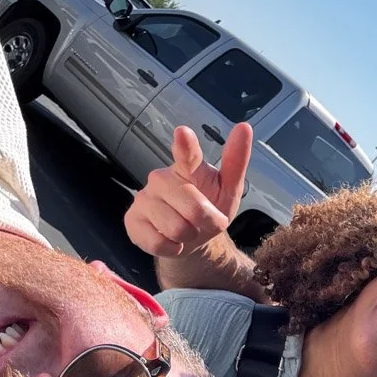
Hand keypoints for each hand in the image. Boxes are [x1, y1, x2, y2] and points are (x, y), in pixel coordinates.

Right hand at [125, 122, 252, 257]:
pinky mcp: (132, 220)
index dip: (185, 145)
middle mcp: (162, 178)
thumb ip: (235, 161)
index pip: (187, 154)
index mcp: (187, 167)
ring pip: (175, 228)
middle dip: (206, 220)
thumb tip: (244, 127)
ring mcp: (144, 198)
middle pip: (192, 206)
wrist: (192, 238)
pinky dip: (172, 249)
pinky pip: (157, 243)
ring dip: (188, 236)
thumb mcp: (228, 189)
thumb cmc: (209, 207)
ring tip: (186, 230)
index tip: (183, 133)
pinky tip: (171, 240)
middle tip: (205, 221)